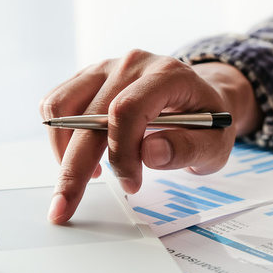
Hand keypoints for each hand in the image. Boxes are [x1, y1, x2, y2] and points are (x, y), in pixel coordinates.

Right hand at [40, 49, 261, 223]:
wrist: (203, 98)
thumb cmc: (209, 123)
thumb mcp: (215, 144)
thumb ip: (187, 149)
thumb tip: (149, 153)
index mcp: (167, 75)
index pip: (126, 110)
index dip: (122, 154)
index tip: (131, 185)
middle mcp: (132, 65)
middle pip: (88, 115)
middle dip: (74, 168)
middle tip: (65, 207)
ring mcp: (107, 67)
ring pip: (61, 107)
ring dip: (63, 151)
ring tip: (87, 177)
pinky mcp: (90, 77)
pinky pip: (57, 103)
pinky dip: (61, 136)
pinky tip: (84, 158)